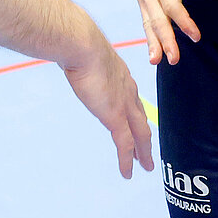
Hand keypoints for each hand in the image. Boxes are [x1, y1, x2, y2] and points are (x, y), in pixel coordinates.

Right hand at [60, 26, 154, 177]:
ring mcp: (124, 106)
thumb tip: (70, 55)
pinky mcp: (116, 117)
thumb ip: (83, 60)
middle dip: (145, 137)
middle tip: (147, 151)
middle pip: (141, 120)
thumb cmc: (80, 44)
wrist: (84, 47)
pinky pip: (125, 145)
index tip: (138, 123)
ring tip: (146, 165)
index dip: (136, 115)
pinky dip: (127, 160)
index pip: (133, 100)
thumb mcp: (85, 53)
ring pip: (140, 135)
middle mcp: (129, 92)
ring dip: (143, 152)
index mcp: (122, 77)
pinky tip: (128, 172)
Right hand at [121, 0, 217, 64]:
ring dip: (153, 42)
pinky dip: (149, 35)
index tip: (195, 36)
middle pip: (156, 18)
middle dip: (165, 40)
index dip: (183, 21)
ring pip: (147, 21)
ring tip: (157, 61)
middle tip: (174, 59)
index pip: (171, 3)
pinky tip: (154, 50)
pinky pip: (145, 18)